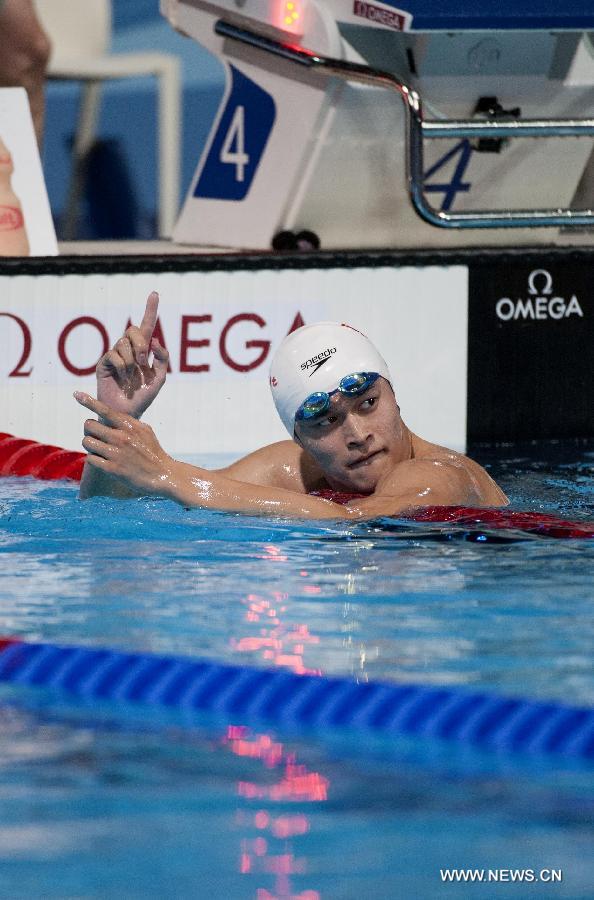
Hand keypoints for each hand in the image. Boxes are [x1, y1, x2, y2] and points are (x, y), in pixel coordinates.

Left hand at [74, 391, 174, 496]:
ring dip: (90, 445)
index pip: (105, 410)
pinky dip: (93, 459)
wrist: (163, 475)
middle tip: (96, 436)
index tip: (76, 394)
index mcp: (129, 426)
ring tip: (98, 449)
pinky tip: (102, 461)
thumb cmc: (154, 452)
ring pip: (87, 442)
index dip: (89, 401)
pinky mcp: (112, 469)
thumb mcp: (146, 431)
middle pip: (89, 425)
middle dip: (89, 430)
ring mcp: (116, 453)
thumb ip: (128, 422)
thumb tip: (112, 415)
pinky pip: (90, 458)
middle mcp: (121, 438)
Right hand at [97, 291, 168, 418]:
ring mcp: (115, 356)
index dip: (151, 310)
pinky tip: (122, 378)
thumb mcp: (159, 379)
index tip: (155, 293)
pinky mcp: (103, 364)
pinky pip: (113, 355)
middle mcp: (128, 350)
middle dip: (141, 343)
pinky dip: (121, 366)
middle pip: (134, 330)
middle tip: (143, 361)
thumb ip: (162, 359)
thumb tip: (156, 340)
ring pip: (123, 342)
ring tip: (132, 376)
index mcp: (143, 352)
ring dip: (131, 359)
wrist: (127, 413)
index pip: (148, 326)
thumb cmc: (143, 398)